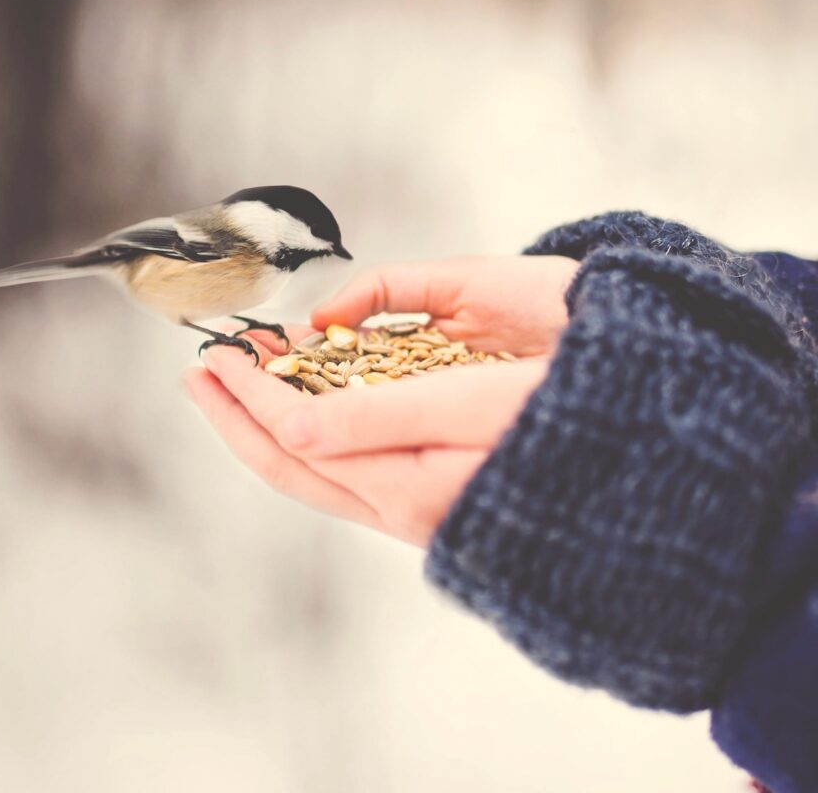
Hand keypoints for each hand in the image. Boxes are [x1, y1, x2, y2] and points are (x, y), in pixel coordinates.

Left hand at [185, 255, 577, 546]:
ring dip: (276, 413)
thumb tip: (291, 426)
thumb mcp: (470, 411)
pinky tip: (313, 392)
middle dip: (242, 414)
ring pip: (322, 460)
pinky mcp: (437, 479)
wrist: (656, 446)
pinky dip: (321, 416)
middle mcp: (403, 500)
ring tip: (245, 373)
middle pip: (295, 463)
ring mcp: (418, 494)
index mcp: (406, 489)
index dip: (248, 398)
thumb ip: (374, 422)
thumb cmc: (571, 417)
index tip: (212, 359)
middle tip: (203, 370)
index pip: (298, 442)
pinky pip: (357, 453)